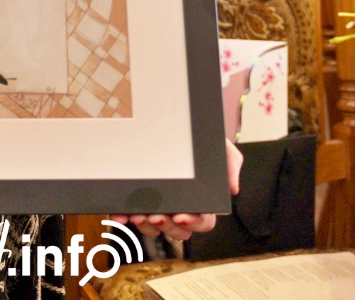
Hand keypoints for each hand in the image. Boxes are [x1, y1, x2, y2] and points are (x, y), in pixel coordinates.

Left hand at [112, 140, 240, 242]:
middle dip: (168, 227)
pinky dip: (124, 219)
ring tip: (139, 214)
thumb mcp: (219, 146)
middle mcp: (180, 209)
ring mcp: (158, 208)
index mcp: (202, 203)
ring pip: (155, 229)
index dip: (193, 223)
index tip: (182, 216)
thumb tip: (233, 188)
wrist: (173, 123)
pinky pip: (131, 217)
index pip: (203, 222)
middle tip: (158, 215)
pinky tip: (121, 215)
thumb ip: (230, 164)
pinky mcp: (138, 202)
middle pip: (179, 232)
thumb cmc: (198, 141)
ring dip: (147, 227)